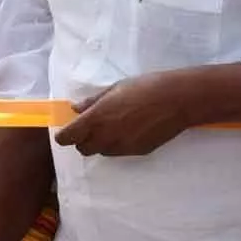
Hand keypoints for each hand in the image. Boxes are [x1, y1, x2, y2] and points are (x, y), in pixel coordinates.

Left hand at [55, 71, 195, 156]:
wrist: (177, 100)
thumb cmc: (144, 87)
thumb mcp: (114, 89)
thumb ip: (92, 101)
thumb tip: (76, 108)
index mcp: (96, 119)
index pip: (68, 138)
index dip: (63, 136)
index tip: (65, 131)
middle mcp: (106, 136)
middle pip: (83, 149)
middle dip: (82, 140)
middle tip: (89, 128)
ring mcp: (122, 147)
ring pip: (101, 152)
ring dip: (99, 144)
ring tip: (112, 127)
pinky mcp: (138, 152)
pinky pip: (118, 153)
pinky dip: (116, 145)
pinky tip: (128, 131)